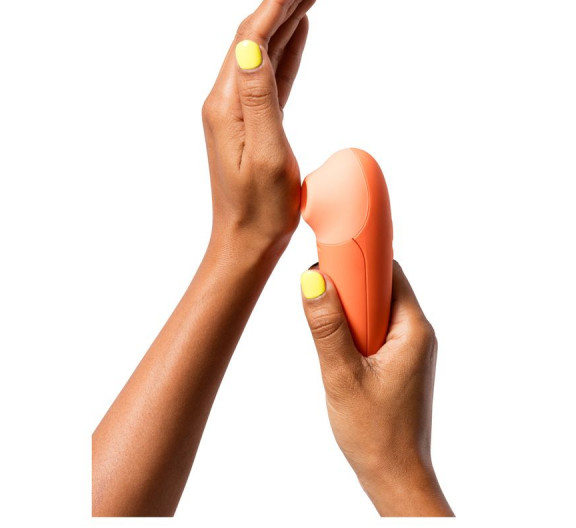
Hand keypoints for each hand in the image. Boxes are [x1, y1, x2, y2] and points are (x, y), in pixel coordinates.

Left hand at [202, 0, 318, 258]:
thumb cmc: (260, 208)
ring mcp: (239, 110)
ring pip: (265, 52)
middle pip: (256, 37)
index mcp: (228, 104)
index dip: (277, 1)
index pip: (252, 38)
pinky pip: (272, 76)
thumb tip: (252, 44)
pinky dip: (287, 50)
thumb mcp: (264, 154)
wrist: (246, 240)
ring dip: (286, 19)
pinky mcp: (253, 121)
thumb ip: (259, 97)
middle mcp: (228, 101)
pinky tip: (297, 34)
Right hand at [300, 261, 453, 516]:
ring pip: (375, 308)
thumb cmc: (375, 433)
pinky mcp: (397, 361)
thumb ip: (327, 327)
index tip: (330, 252)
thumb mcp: (343, 376)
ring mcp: (408, 348)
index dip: (361, 257)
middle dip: (349, 282)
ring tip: (323, 317)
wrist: (395, 477)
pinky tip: (334, 340)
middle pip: (382, 286)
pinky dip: (353, 326)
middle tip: (318, 286)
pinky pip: (374, 328)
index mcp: (413, 329)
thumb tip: (312, 280)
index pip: (391, 272)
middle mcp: (416, 333)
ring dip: (348, 307)